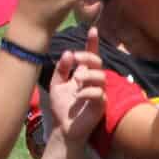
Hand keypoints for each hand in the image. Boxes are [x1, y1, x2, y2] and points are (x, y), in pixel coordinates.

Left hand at [47, 29, 106, 144]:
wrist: (63, 129)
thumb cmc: (61, 108)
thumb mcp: (56, 84)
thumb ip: (61, 69)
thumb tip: (68, 53)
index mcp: (83, 75)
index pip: (90, 56)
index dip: (92, 43)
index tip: (92, 29)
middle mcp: (93, 82)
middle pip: (98, 63)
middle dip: (88, 57)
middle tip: (76, 59)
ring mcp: (99, 93)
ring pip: (101, 77)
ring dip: (88, 75)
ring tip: (76, 81)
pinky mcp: (101, 105)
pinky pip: (99, 94)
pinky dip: (88, 92)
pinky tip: (79, 96)